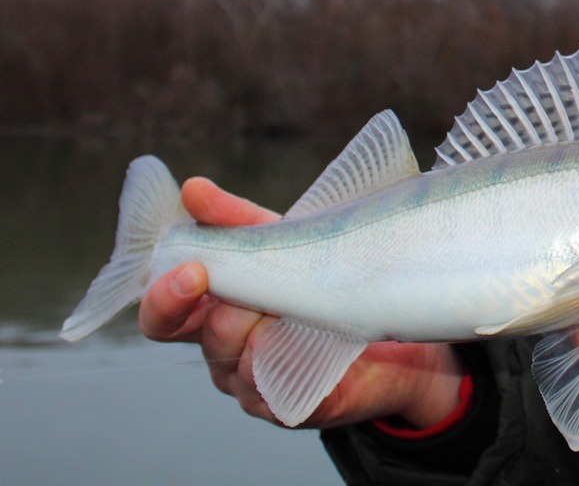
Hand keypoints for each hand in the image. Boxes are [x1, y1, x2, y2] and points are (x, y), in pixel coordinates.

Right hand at [138, 177, 466, 429]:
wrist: (398, 329)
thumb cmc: (326, 280)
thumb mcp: (283, 241)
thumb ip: (236, 220)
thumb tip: (193, 189)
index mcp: (212, 314)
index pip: (165, 316)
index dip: (164, 297)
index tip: (190, 269)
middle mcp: (225, 354)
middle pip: (206, 336)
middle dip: (227, 307)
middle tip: (251, 285)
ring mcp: (256, 386)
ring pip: (244, 360)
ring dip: (267, 325)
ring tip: (296, 301)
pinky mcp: (296, 404)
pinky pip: (284, 387)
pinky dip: (295, 358)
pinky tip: (314, 338)